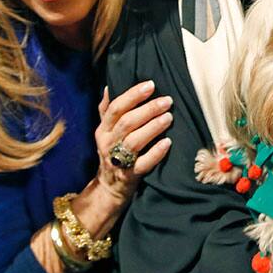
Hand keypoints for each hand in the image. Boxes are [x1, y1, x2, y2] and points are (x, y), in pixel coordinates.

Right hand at [93, 81, 172, 202]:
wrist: (109, 188)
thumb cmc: (112, 152)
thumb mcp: (105, 131)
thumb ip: (107, 110)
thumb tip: (109, 86)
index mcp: (103, 129)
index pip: (115, 108)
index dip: (133, 95)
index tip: (151, 85)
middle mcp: (107, 143)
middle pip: (127, 123)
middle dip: (148, 109)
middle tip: (167, 101)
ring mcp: (117, 160)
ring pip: (134, 141)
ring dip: (153, 127)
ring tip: (169, 117)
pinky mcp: (129, 175)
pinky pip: (143, 163)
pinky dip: (156, 153)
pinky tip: (168, 143)